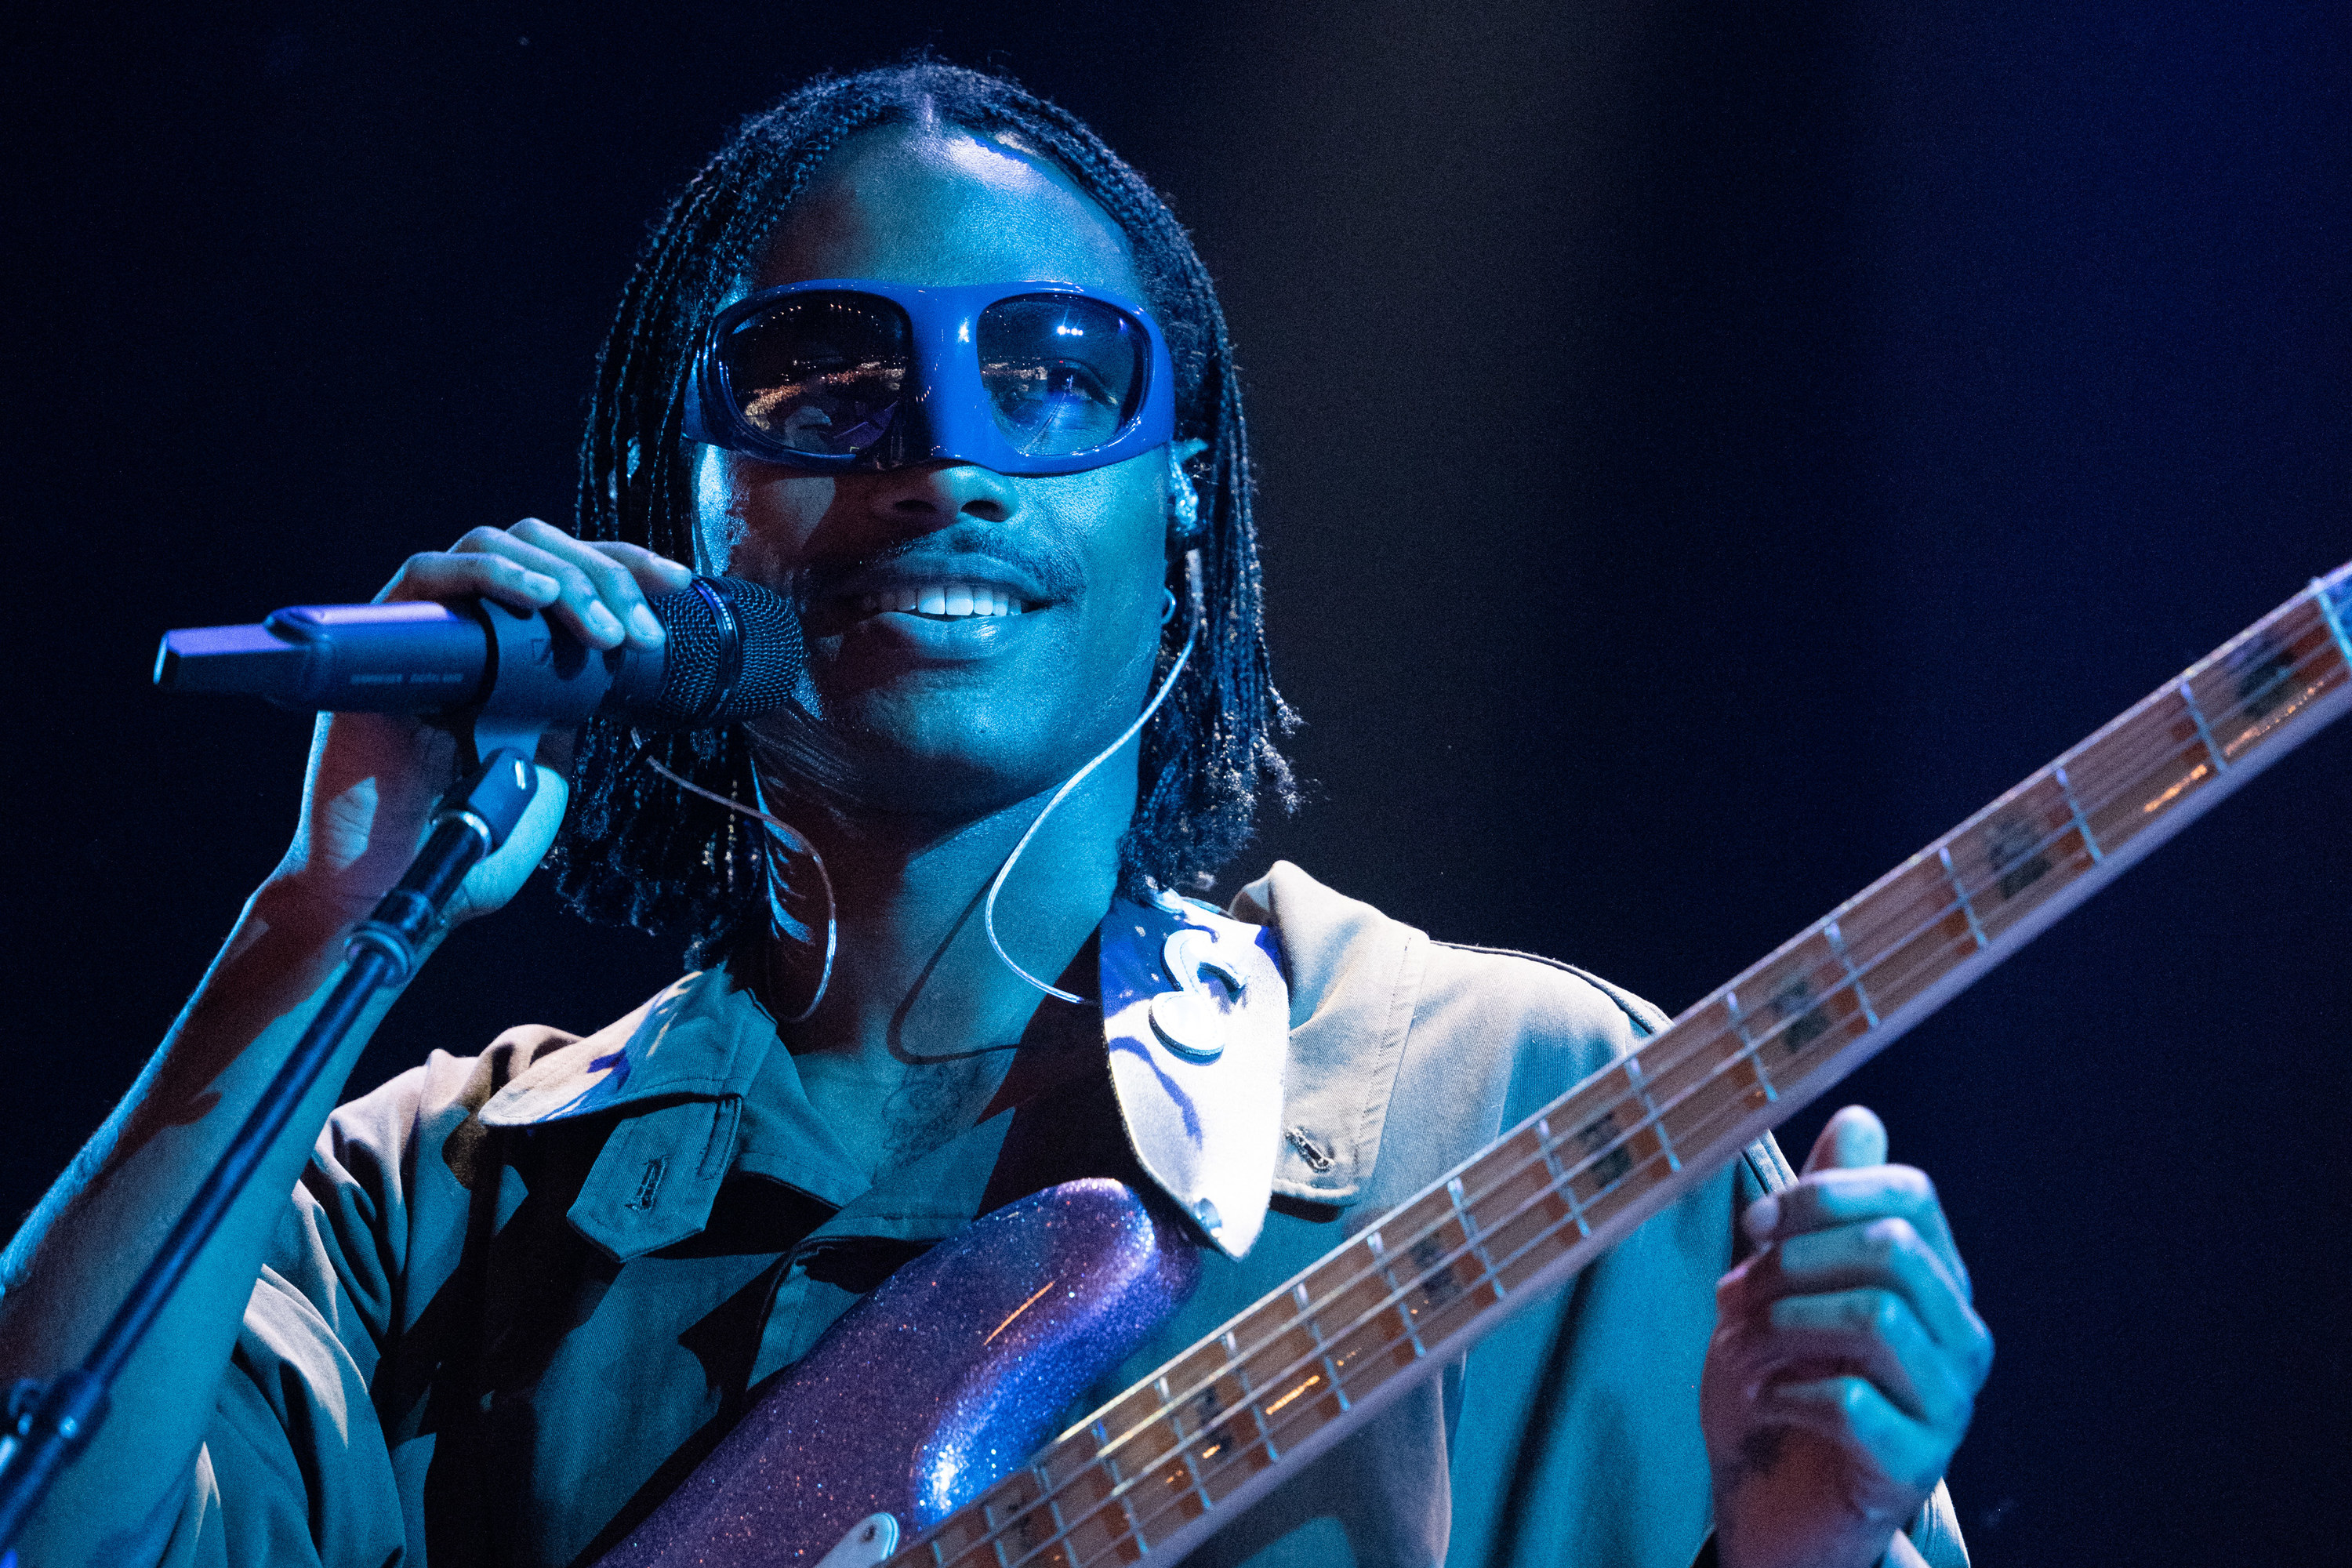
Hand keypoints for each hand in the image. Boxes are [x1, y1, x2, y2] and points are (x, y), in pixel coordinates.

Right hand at [270, 518, 694, 931]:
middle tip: (639, 635)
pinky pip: (427, 574)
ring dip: (563, 576)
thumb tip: (614, 663)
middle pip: (539, 546)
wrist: (397, 888)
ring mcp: (424, 631)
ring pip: (492, 545)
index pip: (571, 574)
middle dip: (605, 576)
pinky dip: (491, 574)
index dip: (626, 567)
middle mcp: (469, 630)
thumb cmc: (469, 844)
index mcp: (514, 656)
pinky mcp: (379, 643)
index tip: (680, 588)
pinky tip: (539, 598)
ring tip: (602, 633)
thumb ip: (569, 712)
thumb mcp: (547, 770)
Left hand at [1702, 1107, 1992, 1567]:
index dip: (1824, 1193)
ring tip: (1742, 1351)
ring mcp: (1946, 1404)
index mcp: (1932, 1279)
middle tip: (1738, 1297)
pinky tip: (1767, 1401)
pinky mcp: (1915, 1466)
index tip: (1754, 1223)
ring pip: (1877, 1316)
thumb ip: (1819, 1211)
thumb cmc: (1778, 1383)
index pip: (1912, 1194)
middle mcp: (1957, 1336)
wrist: (1768, 1503)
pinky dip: (1788, 1392)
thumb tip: (1860, 1117)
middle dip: (1795, 1262)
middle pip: (1893, 1249)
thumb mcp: (1781, 1284)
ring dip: (1783, 1326)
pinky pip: (1853, 1402)